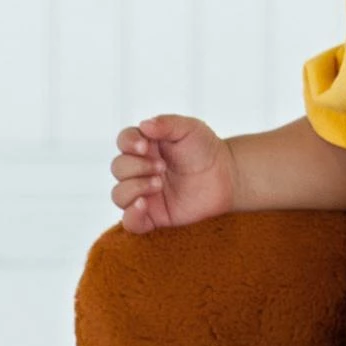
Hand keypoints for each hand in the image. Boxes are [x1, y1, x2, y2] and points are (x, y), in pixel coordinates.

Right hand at [110, 114, 235, 233]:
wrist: (228, 177)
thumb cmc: (207, 150)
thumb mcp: (190, 128)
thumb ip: (167, 123)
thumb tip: (144, 125)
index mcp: (145, 146)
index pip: (123, 142)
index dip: (128, 143)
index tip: (145, 146)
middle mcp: (140, 170)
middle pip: (118, 167)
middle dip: (137, 166)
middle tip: (163, 167)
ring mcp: (145, 193)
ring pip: (119, 195)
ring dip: (134, 188)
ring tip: (159, 183)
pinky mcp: (154, 216)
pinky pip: (130, 222)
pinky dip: (131, 215)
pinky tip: (144, 205)